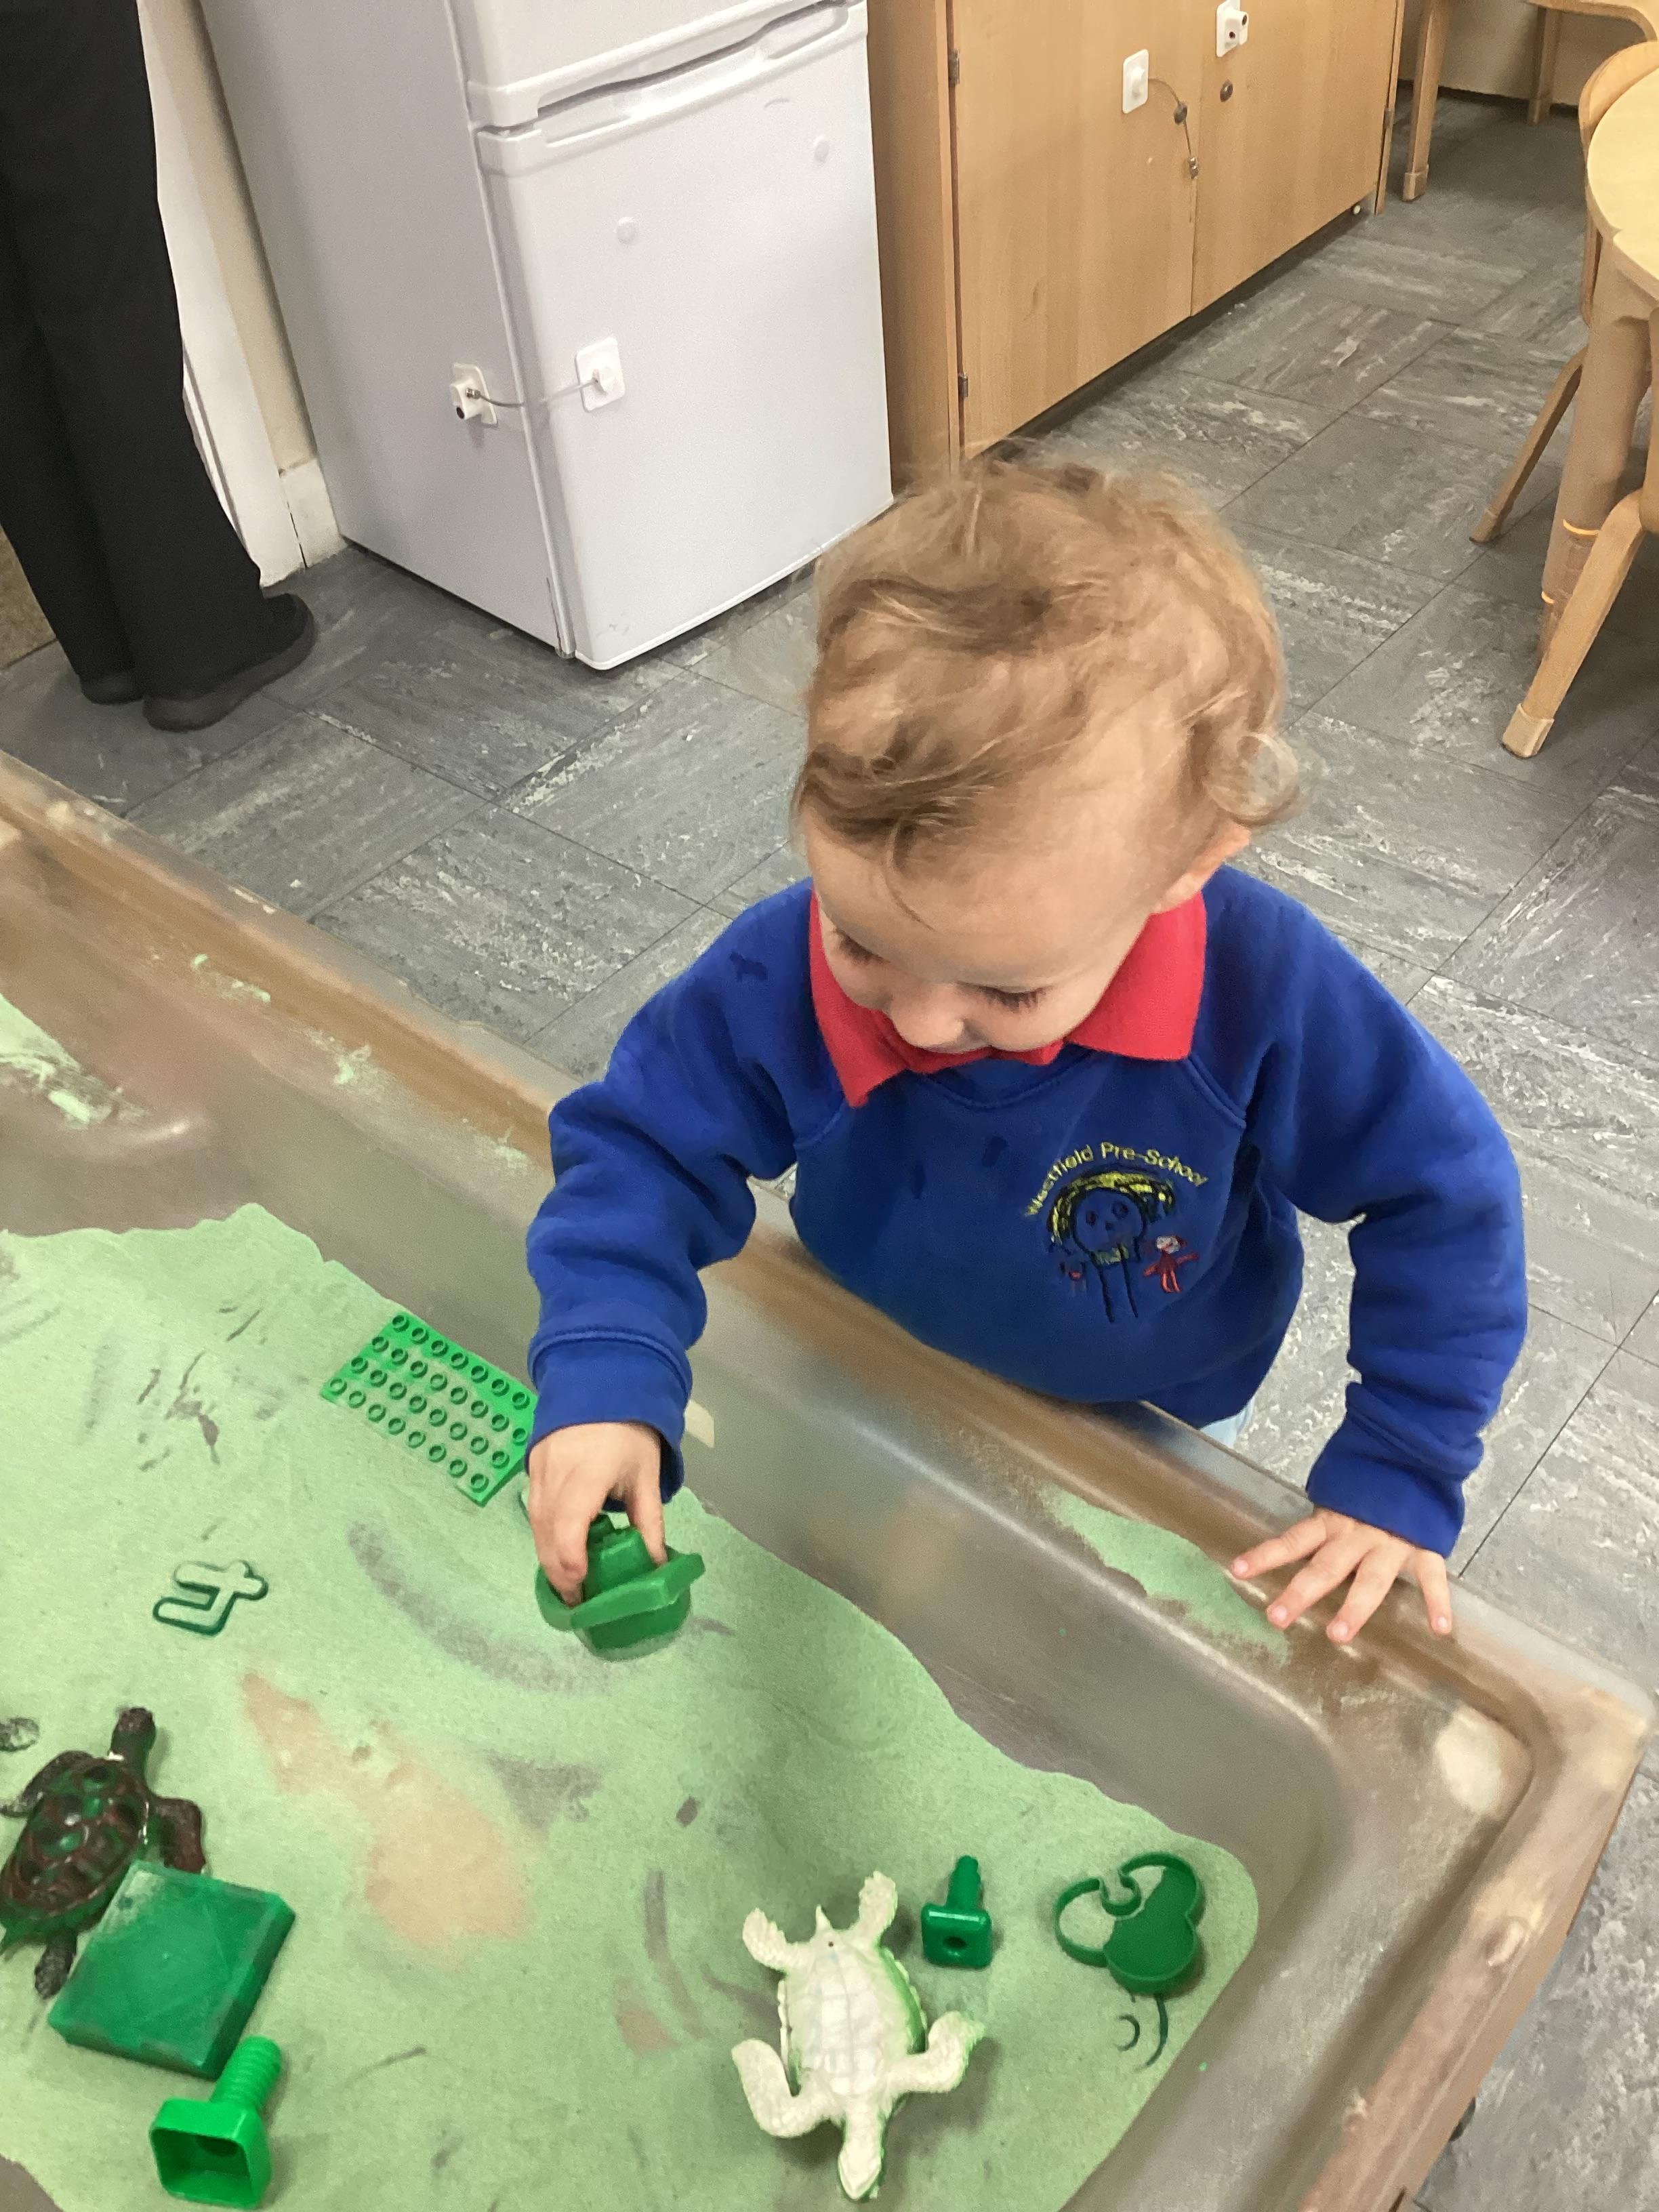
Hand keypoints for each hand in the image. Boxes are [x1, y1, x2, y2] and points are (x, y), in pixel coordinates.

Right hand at [527, 1421, 665, 1605]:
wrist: (600, 1381)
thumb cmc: (629, 1431)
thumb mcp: (645, 1477)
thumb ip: (648, 1523)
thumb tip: (655, 1566)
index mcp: (587, 1475)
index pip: (569, 1531)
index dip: (571, 1566)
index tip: (583, 1591)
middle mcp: (554, 1475)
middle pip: (546, 1536)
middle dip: (559, 1573)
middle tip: (578, 1601)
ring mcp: (538, 1471)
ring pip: (536, 1526)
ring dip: (549, 1556)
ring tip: (571, 1581)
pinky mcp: (531, 1468)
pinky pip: (534, 1511)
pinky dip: (545, 1535)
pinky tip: (561, 1548)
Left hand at [1229, 1509, 1452, 1644]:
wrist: (1414, 1458)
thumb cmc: (1370, 1490)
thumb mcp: (1339, 1503)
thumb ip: (1321, 1529)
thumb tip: (1285, 1552)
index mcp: (1333, 1522)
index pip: (1293, 1540)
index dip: (1265, 1555)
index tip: (1237, 1571)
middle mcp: (1357, 1534)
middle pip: (1326, 1567)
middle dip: (1301, 1592)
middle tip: (1277, 1618)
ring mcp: (1392, 1542)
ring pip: (1371, 1579)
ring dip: (1355, 1608)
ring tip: (1337, 1636)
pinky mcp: (1424, 1547)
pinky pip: (1431, 1577)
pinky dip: (1437, 1602)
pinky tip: (1439, 1628)